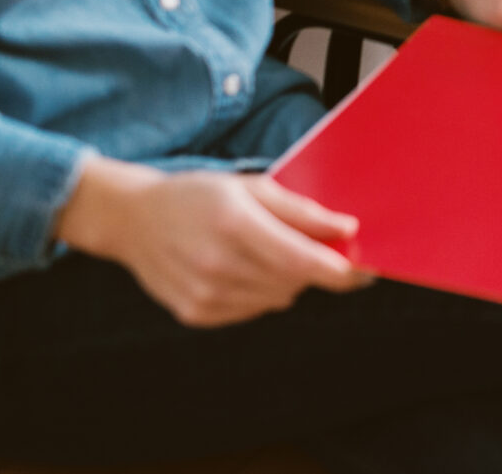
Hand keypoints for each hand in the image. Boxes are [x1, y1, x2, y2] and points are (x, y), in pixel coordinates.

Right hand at [54, 157, 367, 327]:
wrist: (134, 220)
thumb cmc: (199, 196)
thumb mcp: (251, 186)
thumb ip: (301, 210)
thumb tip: (346, 229)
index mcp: (233, 224)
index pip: (300, 259)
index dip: (339, 269)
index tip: (368, 270)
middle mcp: (216, 264)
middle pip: (293, 280)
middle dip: (315, 267)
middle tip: (317, 246)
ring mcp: (204, 295)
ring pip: (277, 298)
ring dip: (288, 279)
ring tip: (265, 250)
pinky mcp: (196, 314)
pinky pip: (253, 310)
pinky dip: (262, 291)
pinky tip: (243, 267)